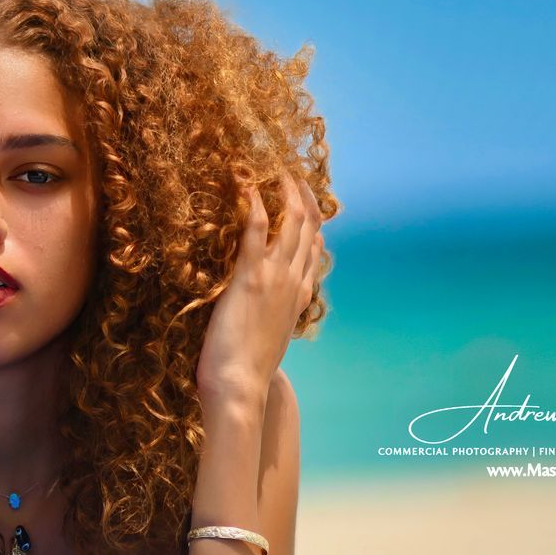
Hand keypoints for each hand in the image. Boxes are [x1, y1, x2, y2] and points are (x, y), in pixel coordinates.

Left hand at [196, 167, 324, 406]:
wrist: (241, 384)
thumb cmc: (248, 366)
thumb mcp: (271, 335)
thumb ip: (275, 313)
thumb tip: (272, 305)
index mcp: (300, 293)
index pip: (314, 247)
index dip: (311, 220)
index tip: (302, 200)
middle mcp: (294, 280)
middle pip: (308, 227)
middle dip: (303, 195)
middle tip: (291, 173)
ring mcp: (274, 277)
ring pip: (291, 222)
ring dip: (285, 191)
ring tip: (276, 170)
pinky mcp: (249, 278)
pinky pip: (256, 232)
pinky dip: (255, 204)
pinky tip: (248, 186)